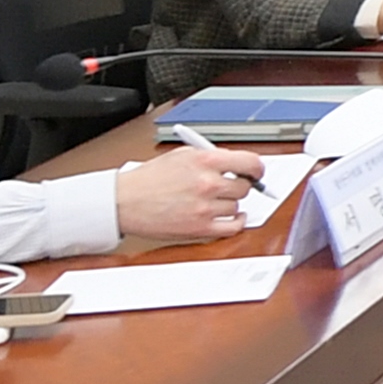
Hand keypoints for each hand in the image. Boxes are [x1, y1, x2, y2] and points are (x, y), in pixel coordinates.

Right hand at [116, 143, 260, 242]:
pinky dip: (237, 222)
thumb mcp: (181, 155)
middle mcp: (208, 183)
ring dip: (230, 203)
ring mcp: (205, 207)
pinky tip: (233, 217)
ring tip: (214, 200)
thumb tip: (236, 163)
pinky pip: (233, 227)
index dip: (257, 168)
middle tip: (229, 185)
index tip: (256, 171)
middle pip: (245, 186)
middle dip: (239, 185)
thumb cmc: (149, 179)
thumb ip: (211, 157)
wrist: (125, 201)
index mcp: (204, 161)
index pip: (250, 162)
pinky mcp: (200, 228)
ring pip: (237, 206)